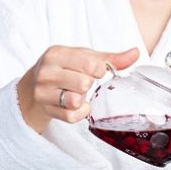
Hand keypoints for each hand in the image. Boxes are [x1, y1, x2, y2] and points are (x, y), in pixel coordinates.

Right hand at [17, 46, 138, 132]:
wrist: (34, 85)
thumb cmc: (65, 68)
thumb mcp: (84, 57)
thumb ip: (111, 58)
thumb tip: (136, 53)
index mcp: (56, 54)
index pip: (90, 64)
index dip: (100, 70)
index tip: (95, 70)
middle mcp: (46, 72)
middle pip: (84, 84)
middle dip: (89, 84)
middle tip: (83, 82)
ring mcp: (43, 93)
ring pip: (76, 101)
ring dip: (83, 99)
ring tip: (77, 92)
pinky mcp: (46, 110)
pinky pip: (72, 117)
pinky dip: (80, 112)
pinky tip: (77, 105)